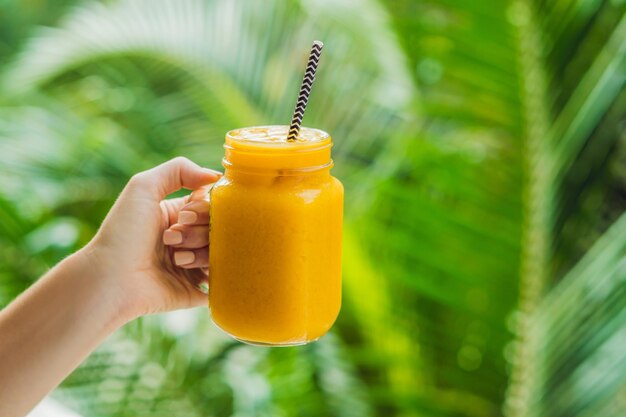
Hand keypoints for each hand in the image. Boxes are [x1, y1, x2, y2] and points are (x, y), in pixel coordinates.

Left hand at [81, 157, 220, 320]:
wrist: (110, 279)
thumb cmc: (123, 233)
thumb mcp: (143, 187)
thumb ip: (179, 169)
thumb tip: (217, 177)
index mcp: (177, 216)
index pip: (210, 206)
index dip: (204, 209)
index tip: (184, 216)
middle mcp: (186, 240)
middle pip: (218, 229)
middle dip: (198, 232)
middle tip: (171, 239)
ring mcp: (191, 267)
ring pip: (220, 254)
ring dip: (200, 253)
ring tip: (175, 260)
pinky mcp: (194, 291)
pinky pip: (221, 281)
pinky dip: (214, 274)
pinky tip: (188, 272)